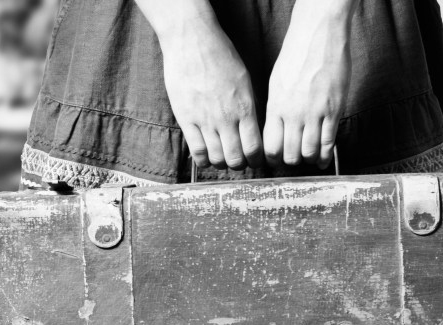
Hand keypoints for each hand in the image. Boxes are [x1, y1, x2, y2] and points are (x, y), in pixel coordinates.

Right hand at [137, 0, 262, 169]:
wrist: (192, 41)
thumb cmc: (220, 55)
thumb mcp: (245, 80)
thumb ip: (249, 107)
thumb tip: (254, 130)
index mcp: (245, 108)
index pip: (255, 148)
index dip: (256, 161)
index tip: (254, 160)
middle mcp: (227, 118)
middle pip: (236, 159)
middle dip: (239, 164)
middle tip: (238, 160)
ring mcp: (205, 120)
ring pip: (217, 159)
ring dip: (221, 163)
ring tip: (221, 157)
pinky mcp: (186, 119)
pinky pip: (197, 152)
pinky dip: (203, 160)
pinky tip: (206, 155)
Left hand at [264, 0, 355, 168]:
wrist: (319, 34)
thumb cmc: (297, 54)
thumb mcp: (277, 82)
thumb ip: (276, 108)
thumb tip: (276, 130)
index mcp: (276, 106)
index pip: (269, 146)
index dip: (272, 159)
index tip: (277, 161)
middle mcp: (293, 113)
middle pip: (289, 154)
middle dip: (290, 163)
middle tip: (294, 161)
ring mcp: (314, 113)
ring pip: (308, 152)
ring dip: (308, 159)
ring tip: (308, 158)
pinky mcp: (333, 110)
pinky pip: (328, 142)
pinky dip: (324, 156)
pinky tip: (322, 160)